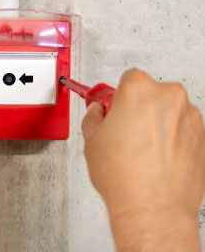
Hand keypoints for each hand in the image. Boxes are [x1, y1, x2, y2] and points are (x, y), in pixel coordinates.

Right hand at [82, 69, 204, 251]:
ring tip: (139, 150)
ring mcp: (190, 117)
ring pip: (168, 112)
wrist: (153, 208)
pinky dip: (171, 139)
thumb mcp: (91, 139)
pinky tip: (155, 159)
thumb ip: (94, 117)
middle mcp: (169, 97)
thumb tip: (98, 113)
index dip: (118, 96)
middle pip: (151, 93)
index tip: (112, 107)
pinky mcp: (203, 138)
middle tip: (123, 131)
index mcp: (139, 89)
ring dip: (157, 123)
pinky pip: (182, 130)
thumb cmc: (125, 176)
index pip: (128, 78)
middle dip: (138, 108)